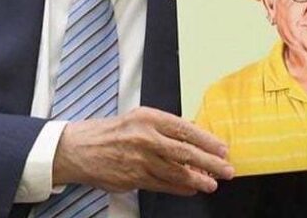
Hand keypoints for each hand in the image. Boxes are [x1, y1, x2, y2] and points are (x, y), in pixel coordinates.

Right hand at [53, 107, 233, 195]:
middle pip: (184, 152)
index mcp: (149, 117)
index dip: (206, 140)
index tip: (222, 148)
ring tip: (213, 183)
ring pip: (175, 172)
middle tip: (226, 168)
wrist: (80, 148)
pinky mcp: (133, 178)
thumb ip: (164, 127)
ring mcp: (139, 159)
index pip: (185, 129)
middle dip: (209, 162)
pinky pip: (162, 185)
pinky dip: (179, 187)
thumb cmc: (113, 131)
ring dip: (197, 179)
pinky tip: (191, 188)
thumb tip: (192, 135)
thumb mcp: (139, 118)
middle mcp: (146, 137)